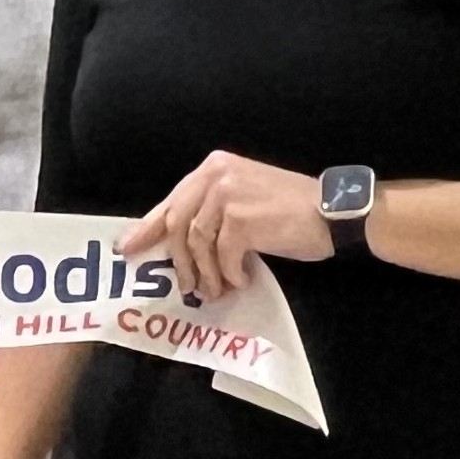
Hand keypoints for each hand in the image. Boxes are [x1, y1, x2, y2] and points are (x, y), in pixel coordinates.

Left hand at [119, 150, 329, 302]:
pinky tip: (242, 279)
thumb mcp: (242, 199)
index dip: (147, 228)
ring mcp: (227, 196)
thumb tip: (175, 244)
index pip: (171, 201)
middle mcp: (215, 175)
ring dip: (205, 273)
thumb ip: (209, 212)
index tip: (127, 249)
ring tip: (216, 290)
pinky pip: (222, 256)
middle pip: (178, 224)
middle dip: (179, 261)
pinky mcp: (242, 220)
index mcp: (213, 168)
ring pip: (198, 243)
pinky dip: (229, 273)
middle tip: (186, 286)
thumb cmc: (289, 209)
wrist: (332, 211)